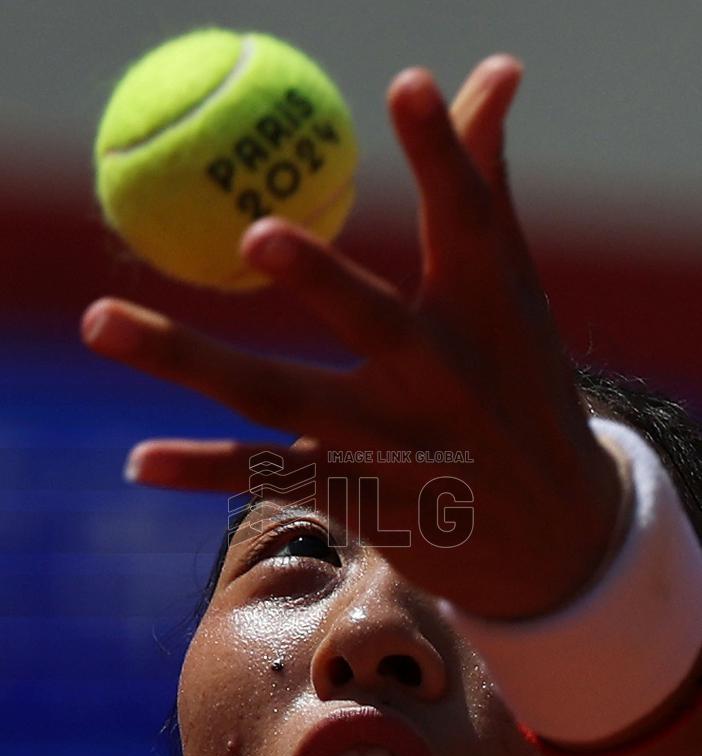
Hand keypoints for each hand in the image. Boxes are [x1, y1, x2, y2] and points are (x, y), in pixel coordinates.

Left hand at [81, 55, 621, 619]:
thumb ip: (484, 185)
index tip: (410, 85)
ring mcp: (400, 446)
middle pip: (372, 322)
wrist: (558, 533)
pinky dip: (203, 468)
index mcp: (489, 312)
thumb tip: (494, 70)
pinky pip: (270, 476)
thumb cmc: (520, 387)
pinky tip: (137, 460)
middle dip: (321, 279)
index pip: (470, 220)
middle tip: (259, 235)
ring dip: (191, 361)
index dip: (443, 153)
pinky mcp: (363, 498)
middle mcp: (446, 379)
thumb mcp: (511, 294)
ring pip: (283, 400)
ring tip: (99, 322)